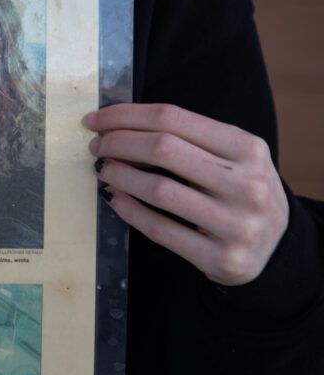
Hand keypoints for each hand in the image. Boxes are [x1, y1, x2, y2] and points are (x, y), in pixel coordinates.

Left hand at [84, 103, 288, 285]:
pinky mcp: (223, 258)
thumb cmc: (239, 189)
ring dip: (119, 175)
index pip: (172, 118)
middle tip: (97, 146)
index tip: (96, 120)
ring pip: (159, 189)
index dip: (125, 115)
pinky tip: (113, 198)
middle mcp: (248, 184)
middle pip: (163, 148)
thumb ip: (186, 139)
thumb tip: (116, 127)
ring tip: (103, 170)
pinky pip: (160, 230)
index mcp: (248, 148)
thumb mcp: (231, 156)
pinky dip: (129, 210)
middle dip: (117, 142)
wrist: (278, 247)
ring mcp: (237, 224)